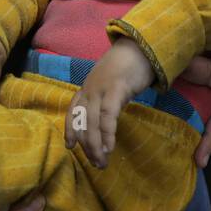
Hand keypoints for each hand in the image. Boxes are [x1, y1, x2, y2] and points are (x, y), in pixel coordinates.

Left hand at [65, 38, 154, 167]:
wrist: (141, 46)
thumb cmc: (128, 67)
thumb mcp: (110, 84)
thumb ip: (104, 98)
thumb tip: (104, 119)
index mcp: (87, 88)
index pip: (72, 112)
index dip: (70, 130)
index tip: (70, 147)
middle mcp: (90, 89)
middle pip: (81, 122)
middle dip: (86, 146)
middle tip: (95, 164)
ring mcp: (101, 88)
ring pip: (91, 122)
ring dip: (95, 145)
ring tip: (101, 162)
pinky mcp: (116, 89)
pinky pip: (108, 115)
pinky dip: (107, 134)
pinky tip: (109, 147)